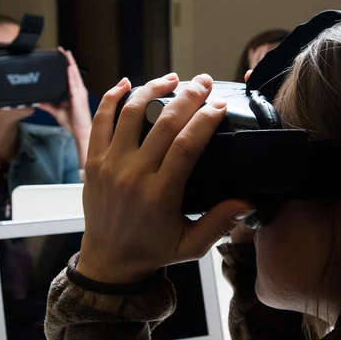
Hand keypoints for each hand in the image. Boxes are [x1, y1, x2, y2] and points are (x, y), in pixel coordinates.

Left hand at [38, 47, 92, 165]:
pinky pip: (74, 82)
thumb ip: (47, 105)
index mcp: (74, 93)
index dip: (66, 65)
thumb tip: (36, 101)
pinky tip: (67, 66)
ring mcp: (79, 92)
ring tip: (64, 53)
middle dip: (67, 60)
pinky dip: (70, 73)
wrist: (81, 132)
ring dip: (69, 63)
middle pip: (72, 72)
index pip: (70, 76)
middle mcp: (78, 90)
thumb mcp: (56, 111)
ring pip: (73, 74)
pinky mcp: (79, 96)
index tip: (61, 55)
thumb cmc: (73, 123)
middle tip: (61, 49)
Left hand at [76, 73, 254, 282]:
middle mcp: (133, 176)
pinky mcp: (93, 162)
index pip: (186, 146)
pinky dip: (113, 99)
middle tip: (204, 81)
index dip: (205, 120)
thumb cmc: (152, 251)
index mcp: (160, 195)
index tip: (220, 105)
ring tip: (173, 78)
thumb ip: (219, 223)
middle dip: (187, 96)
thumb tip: (248, 202)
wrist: (108, 261)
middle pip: (162, 123)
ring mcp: (109, 166)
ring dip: (153, 89)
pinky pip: (101, 121)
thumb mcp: (191, 245)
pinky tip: (127, 83)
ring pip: (131, 114)